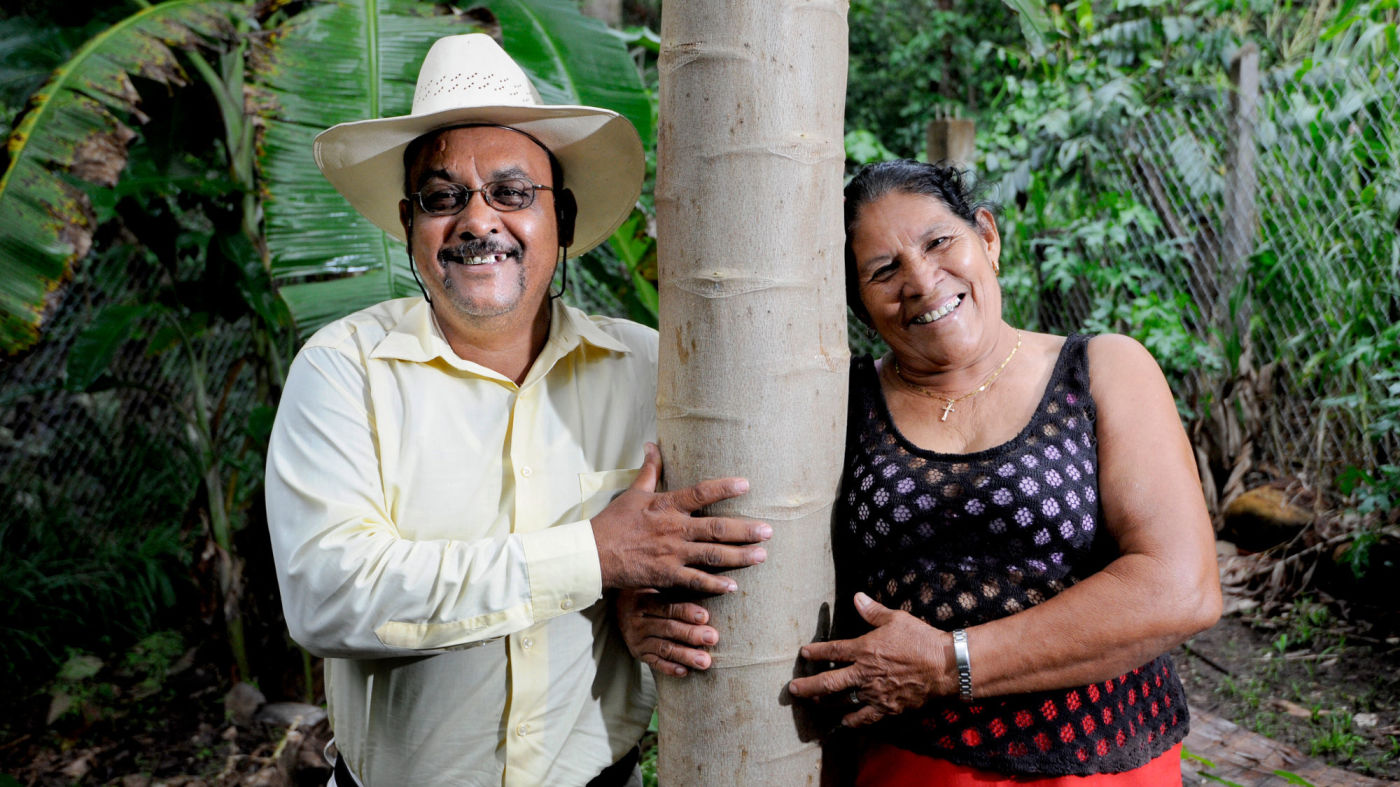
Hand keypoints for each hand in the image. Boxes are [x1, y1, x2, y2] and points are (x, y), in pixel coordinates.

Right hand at [592, 443, 770, 594]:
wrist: (594, 554)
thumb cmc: (613, 522)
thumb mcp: (633, 492)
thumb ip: (650, 470)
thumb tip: (652, 444)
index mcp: (667, 505)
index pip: (700, 493)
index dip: (724, 488)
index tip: (746, 485)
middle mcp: (674, 529)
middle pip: (716, 528)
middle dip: (745, 530)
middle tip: (769, 531)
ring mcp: (672, 553)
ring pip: (713, 555)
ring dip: (739, 556)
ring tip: (762, 555)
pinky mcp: (667, 575)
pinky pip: (695, 581)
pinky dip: (715, 584)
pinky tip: (733, 586)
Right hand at [615, 589, 716, 676]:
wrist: (619, 607)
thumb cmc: (649, 593)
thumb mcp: (656, 586)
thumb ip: (677, 589)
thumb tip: (710, 587)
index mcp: (643, 600)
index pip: (666, 606)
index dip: (686, 611)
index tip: (705, 616)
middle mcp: (637, 621)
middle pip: (668, 628)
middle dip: (691, 634)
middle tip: (712, 638)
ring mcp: (636, 639)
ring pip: (664, 648)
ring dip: (685, 655)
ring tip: (705, 661)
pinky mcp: (638, 653)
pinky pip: (655, 663)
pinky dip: (670, 668)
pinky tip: (685, 672)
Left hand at [788, 592, 950, 726]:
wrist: (944, 666)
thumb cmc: (920, 639)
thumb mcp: (896, 619)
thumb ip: (873, 611)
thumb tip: (857, 597)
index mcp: (865, 649)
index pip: (833, 651)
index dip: (816, 652)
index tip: (803, 653)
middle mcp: (865, 673)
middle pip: (828, 682)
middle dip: (807, 686)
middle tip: (792, 689)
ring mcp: (874, 692)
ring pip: (842, 701)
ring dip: (824, 702)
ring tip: (812, 702)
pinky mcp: (887, 707)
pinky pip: (865, 717)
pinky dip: (852, 721)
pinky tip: (844, 722)